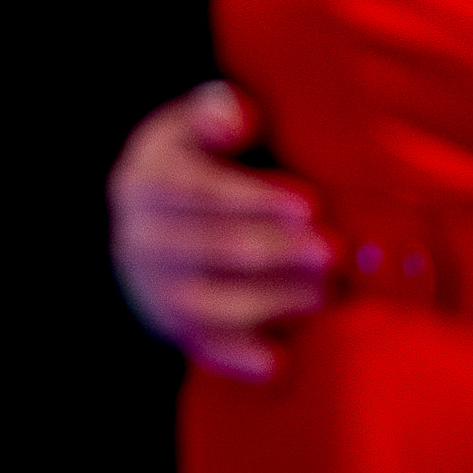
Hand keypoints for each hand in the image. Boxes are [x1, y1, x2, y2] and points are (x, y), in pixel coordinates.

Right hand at [112, 79, 327, 379]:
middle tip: (333, 250)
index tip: (309, 202)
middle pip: (209, 248)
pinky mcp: (175, 329)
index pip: (198, 191)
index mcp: (144, 181)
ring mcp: (155, 289)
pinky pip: (204, 349)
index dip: (254, 197)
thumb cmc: (198, 163)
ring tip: (326, 292)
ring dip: (271, 299)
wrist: (154, 226)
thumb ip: (214, 110)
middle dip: (276, 250)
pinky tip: (278, 362)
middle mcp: (139, 239)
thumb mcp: (194, 125)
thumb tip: (233, 115)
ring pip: (209, 301)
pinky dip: (239, 359)